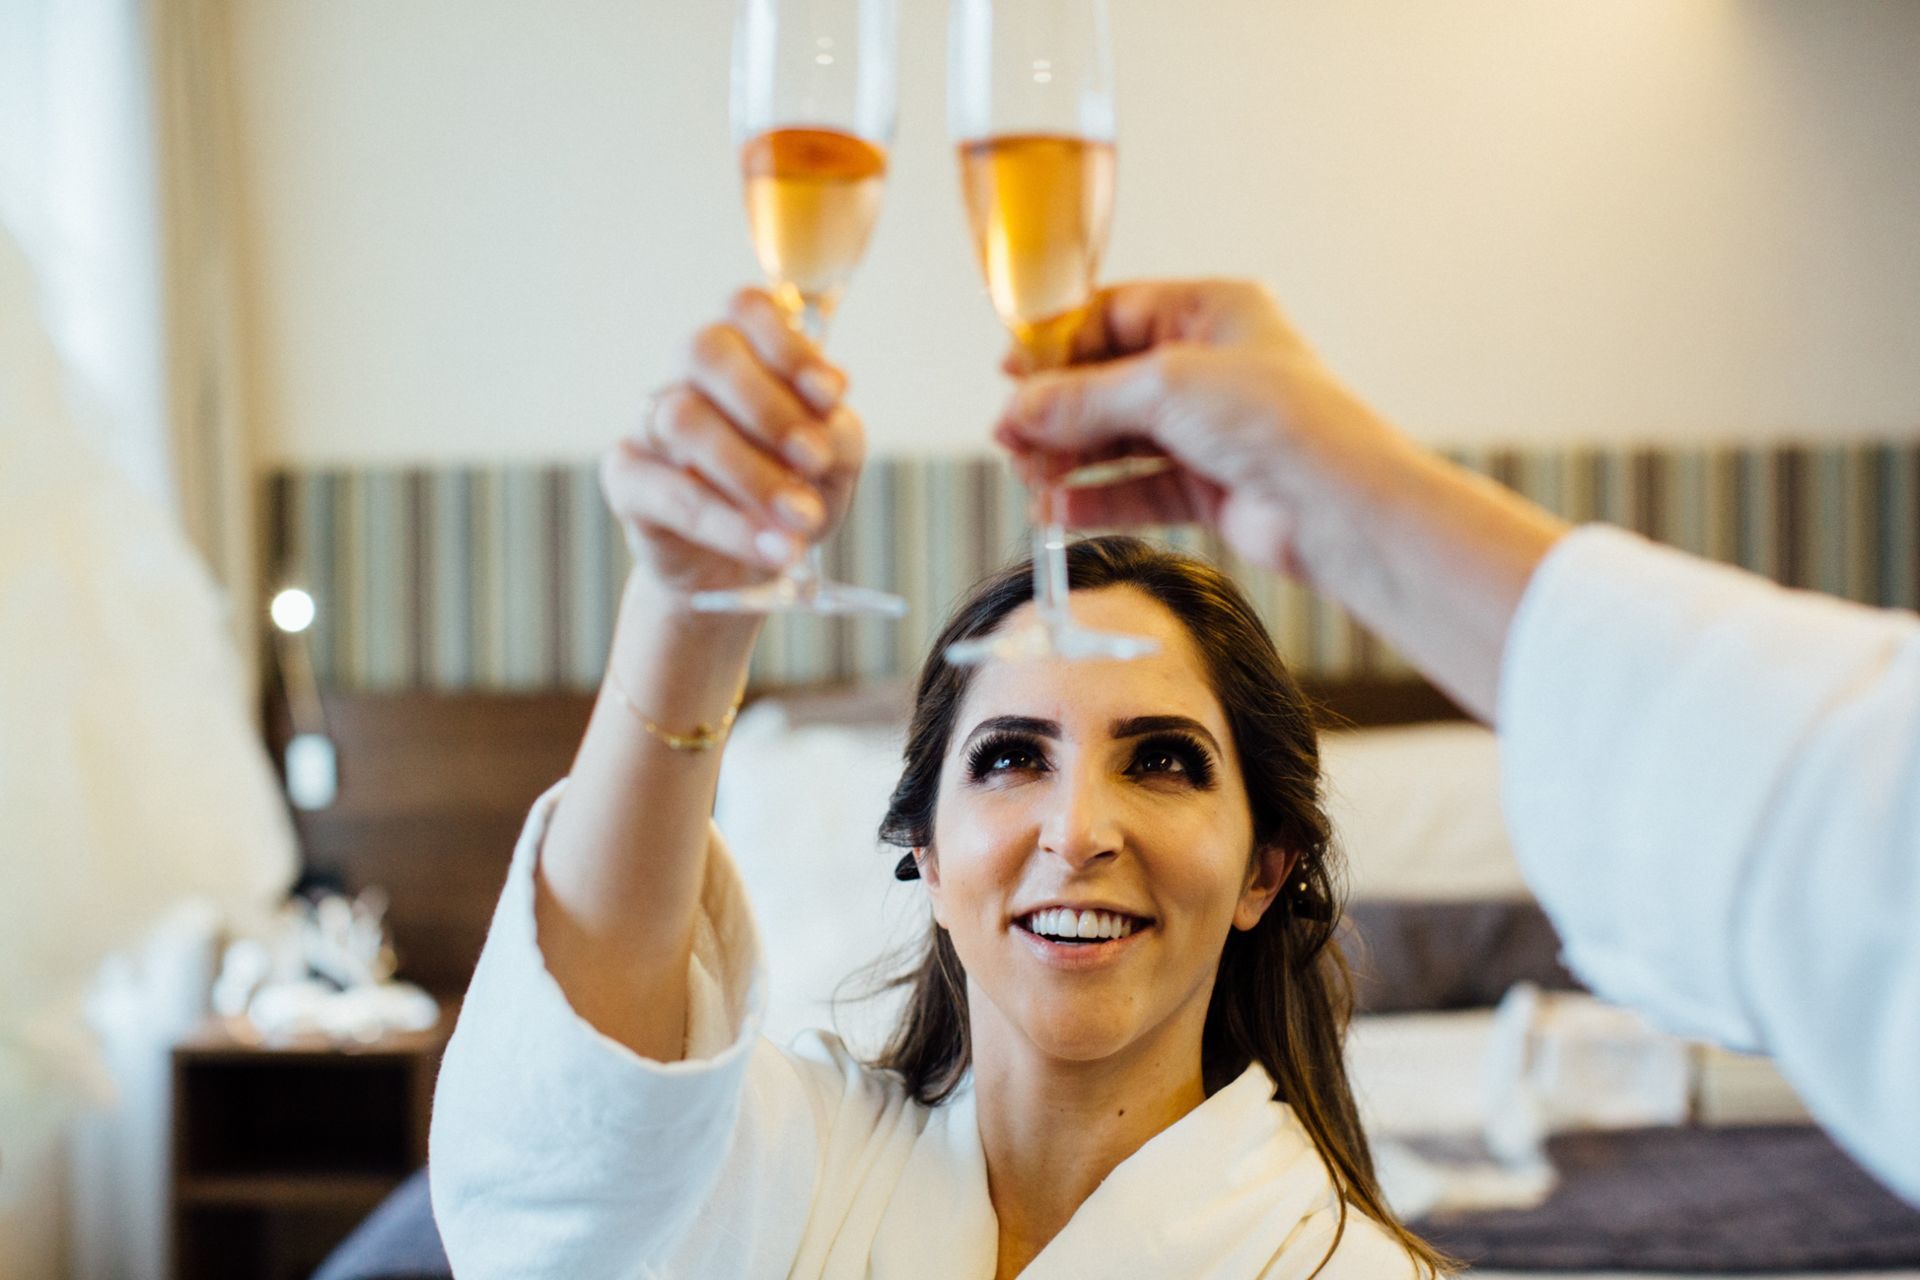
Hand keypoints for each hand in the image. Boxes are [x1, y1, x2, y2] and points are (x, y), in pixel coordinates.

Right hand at [603, 288, 865, 602]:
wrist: (746, 572)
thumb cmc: (791, 500)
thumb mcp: (834, 470)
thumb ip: (838, 438)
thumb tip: (827, 429)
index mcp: (741, 355)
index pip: (745, 308)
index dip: (787, 343)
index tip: (833, 394)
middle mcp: (687, 378)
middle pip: (704, 349)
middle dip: (768, 406)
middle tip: (813, 461)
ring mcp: (649, 424)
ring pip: (682, 418)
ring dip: (752, 472)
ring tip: (801, 518)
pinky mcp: (626, 480)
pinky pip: (669, 491)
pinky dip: (729, 524)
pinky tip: (772, 548)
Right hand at [992, 279, 1418, 578]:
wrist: (1341, 509)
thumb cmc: (1282, 422)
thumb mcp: (1168, 387)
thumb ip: (1084, 397)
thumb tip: (1018, 408)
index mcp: (1212, 312)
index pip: (1112, 315)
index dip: (1056, 343)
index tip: (1010, 373)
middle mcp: (1210, 367)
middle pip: (1107, 380)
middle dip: (1055, 409)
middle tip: (1010, 434)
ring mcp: (1207, 429)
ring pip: (1117, 437)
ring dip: (1068, 456)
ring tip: (1028, 475)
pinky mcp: (1206, 486)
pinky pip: (1133, 487)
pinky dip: (1093, 497)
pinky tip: (1055, 507)